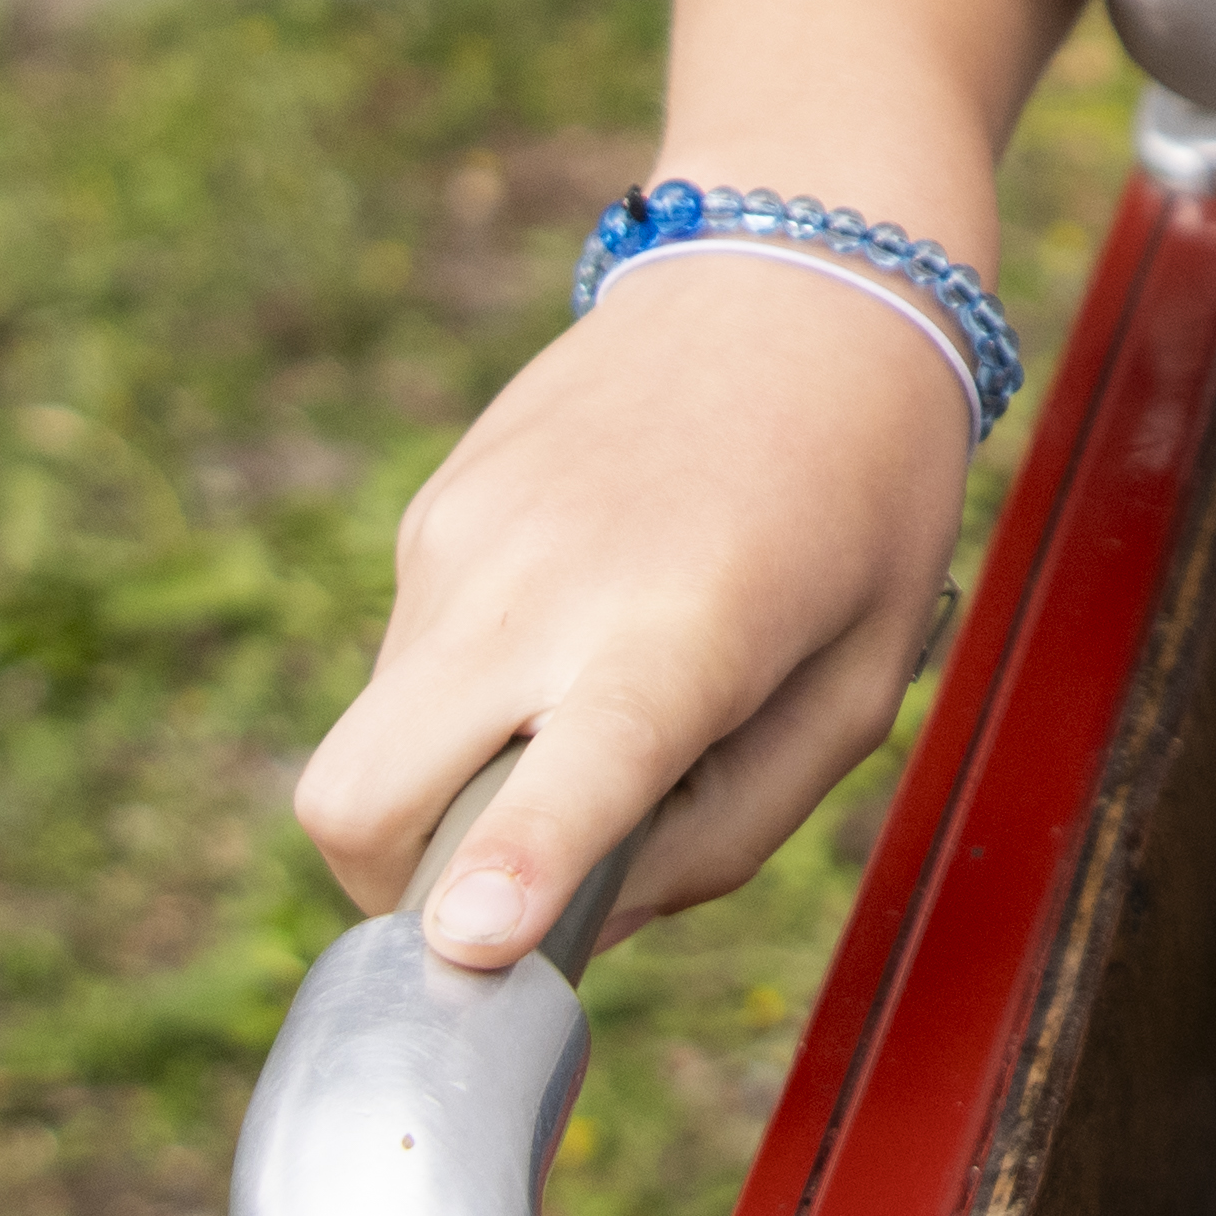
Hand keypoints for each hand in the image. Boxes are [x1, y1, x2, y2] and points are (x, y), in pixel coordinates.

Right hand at [294, 247, 976, 969]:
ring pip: (372, 740)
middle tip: (505, 891)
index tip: (461, 944)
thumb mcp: (852, 688)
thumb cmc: (859, 501)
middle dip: (397, 893)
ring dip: (449, 781)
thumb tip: (568, 933)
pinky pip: (412, 659)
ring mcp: (461, 540)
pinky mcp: (432, 509)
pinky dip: (468, 694)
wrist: (796, 272)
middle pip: (357, 803)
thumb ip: (724, 833)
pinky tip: (577, 622)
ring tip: (590, 708)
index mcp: (676, 637)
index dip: (499, 874)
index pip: (559, 777)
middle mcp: (538, 586)